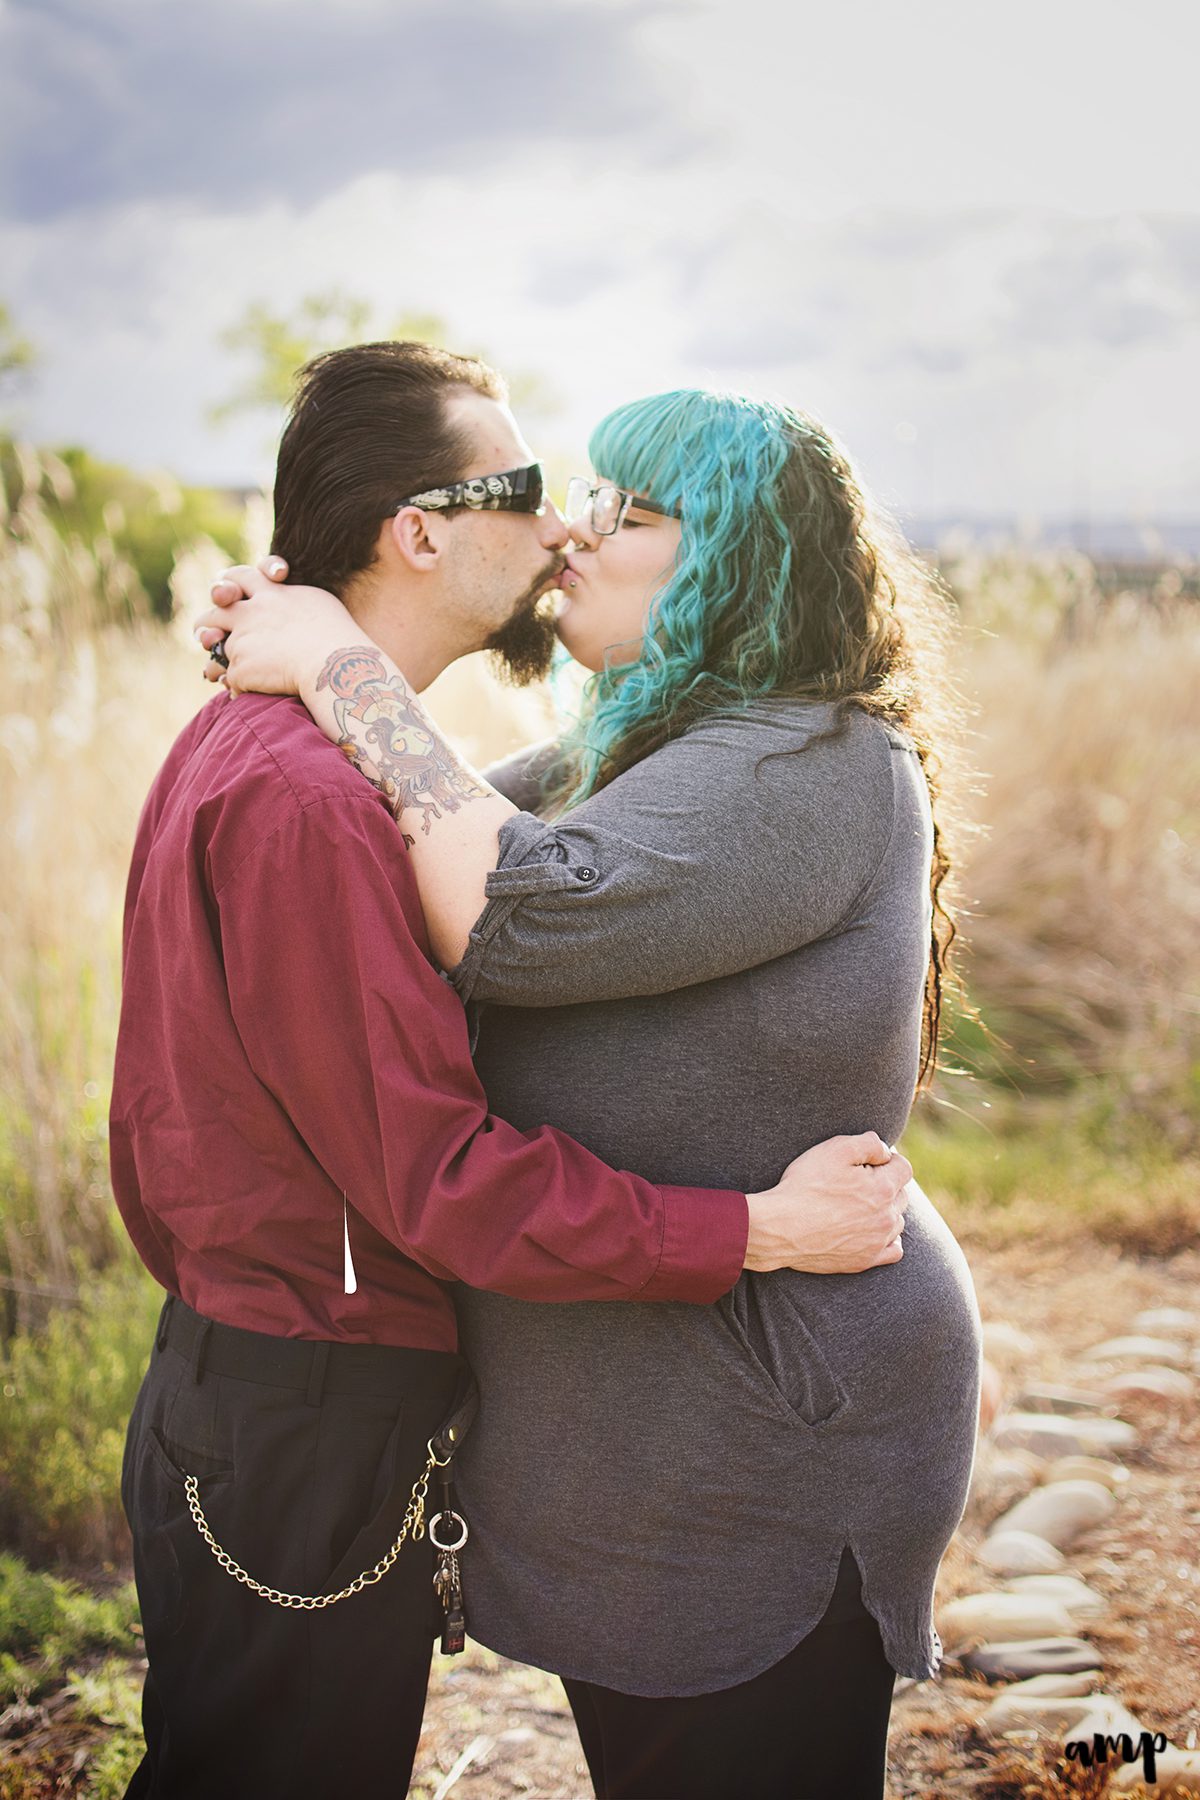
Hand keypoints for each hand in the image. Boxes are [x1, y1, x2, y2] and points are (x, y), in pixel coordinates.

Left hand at [194, 555, 352, 696]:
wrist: (334, 664)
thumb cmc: (337, 635)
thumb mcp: (317, 602)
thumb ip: (293, 597)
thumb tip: (284, 595)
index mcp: (270, 593)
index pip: (240, 577)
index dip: (229, 584)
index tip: (229, 596)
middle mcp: (250, 613)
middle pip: (215, 613)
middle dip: (207, 624)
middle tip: (205, 635)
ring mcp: (241, 641)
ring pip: (216, 649)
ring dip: (215, 662)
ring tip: (213, 674)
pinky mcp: (240, 668)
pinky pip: (230, 679)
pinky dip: (235, 687)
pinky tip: (239, 694)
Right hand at [743, 1133, 913, 1274]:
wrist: (779, 1228)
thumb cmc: (804, 1186)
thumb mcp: (833, 1150)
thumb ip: (867, 1143)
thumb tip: (885, 1150)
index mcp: (882, 1188)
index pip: (903, 1168)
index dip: (886, 1160)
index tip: (865, 1162)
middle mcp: (886, 1217)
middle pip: (901, 1194)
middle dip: (885, 1184)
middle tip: (855, 1182)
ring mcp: (877, 1242)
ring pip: (897, 1221)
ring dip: (885, 1211)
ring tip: (858, 1206)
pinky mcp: (865, 1261)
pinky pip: (894, 1250)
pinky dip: (888, 1239)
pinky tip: (871, 1230)